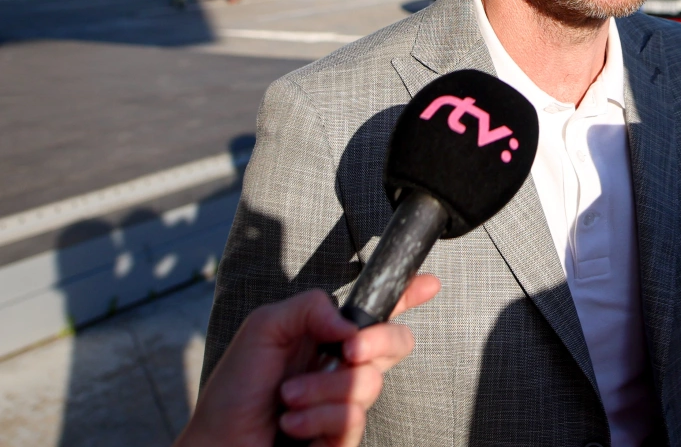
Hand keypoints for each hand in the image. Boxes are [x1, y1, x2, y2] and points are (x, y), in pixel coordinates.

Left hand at [175, 274, 439, 446]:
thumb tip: (350, 324)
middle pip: (397, 342)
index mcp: (328, 334)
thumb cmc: (234, 391)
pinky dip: (317, 419)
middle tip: (347, 350)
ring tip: (288, 398)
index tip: (428, 284)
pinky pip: (352, 419)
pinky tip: (292, 425)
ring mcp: (345, 402)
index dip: (408, 294)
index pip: (378, 309)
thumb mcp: (264, 327)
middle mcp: (344, 366)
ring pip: (369, 383)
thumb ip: (310, 308)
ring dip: (322, 389)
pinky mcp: (343, 436)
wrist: (218, 444)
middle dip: (378, 341)